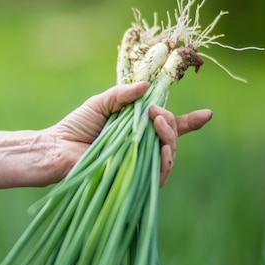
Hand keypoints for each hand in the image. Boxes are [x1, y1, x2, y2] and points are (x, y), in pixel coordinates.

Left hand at [48, 83, 212, 185]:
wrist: (57, 148)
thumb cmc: (75, 126)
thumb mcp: (100, 103)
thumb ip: (123, 94)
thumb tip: (147, 86)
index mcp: (136, 128)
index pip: (168, 126)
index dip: (189, 122)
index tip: (207, 114)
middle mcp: (141, 146)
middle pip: (171, 137)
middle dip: (170, 122)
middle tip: (155, 113)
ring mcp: (139, 163)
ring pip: (169, 153)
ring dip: (169, 137)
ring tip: (157, 124)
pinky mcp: (134, 178)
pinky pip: (159, 173)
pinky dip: (164, 160)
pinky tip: (162, 149)